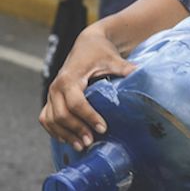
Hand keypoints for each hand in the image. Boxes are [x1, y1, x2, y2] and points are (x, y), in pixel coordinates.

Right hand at [39, 25, 135, 150]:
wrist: (87, 44)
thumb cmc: (100, 52)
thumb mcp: (113, 59)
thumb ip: (125, 68)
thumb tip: (142, 74)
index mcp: (70, 78)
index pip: (76, 102)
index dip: (88, 117)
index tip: (103, 128)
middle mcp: (56, 87)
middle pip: (61, 114)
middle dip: (76, 130)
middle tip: (92, 142)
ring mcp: (52, 94)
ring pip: (51, 119)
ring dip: (65, 134)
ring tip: (82, 146)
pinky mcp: (51, 98)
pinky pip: (46, 118)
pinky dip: (54, 130)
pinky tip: (67, 140)